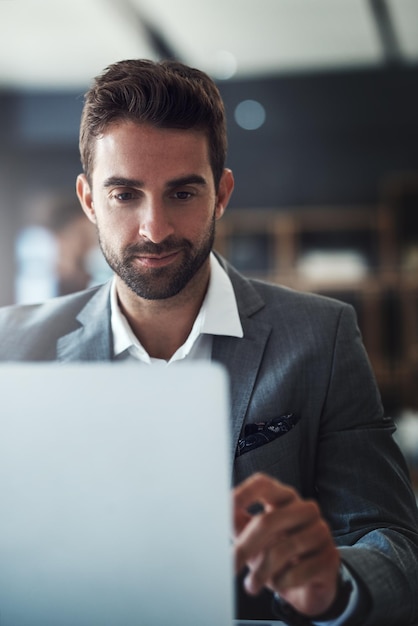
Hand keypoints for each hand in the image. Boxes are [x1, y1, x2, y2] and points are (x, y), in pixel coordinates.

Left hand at [233, 472, 340, 617]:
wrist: (306, 585)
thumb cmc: (276, 553)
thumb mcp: (252, 537)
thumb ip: (237, 522)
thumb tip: (219, 513)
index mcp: (283, 498)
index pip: (263, 483)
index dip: (243, 493)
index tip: (226, 508)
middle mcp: (305, 509)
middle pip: (268, 520)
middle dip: (245, 547)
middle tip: (231, 566)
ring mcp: (321, 530)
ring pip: (283, 549)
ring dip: (261, 572)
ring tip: (251, 585)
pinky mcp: (331, 556)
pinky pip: (299, 570)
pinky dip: (283, 582)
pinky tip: (281, 583)